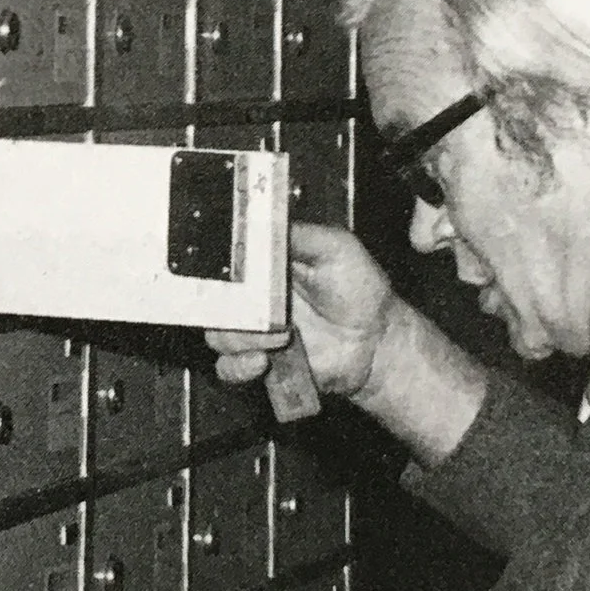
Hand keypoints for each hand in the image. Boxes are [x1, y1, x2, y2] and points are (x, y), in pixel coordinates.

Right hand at [205, 222, 397, 396]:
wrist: (376, 339)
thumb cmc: (359, 289)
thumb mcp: (335, 247)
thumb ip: (299, 234)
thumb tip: (261, 222)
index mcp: (262, 265)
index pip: (224, 261)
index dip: (218, 266)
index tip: (225, 269)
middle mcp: (252, 297)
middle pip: (212, 300)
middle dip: (225, 307)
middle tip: (250, 310)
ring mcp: (253, 331)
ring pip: (218, 335)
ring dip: (241, 338)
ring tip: (277, 337)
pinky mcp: (259, 362)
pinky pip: (228, 368)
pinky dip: (238, 366)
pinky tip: (261, 361)